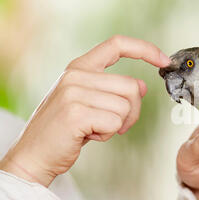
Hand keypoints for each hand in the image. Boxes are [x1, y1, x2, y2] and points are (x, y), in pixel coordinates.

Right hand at [0, 35, 170, 186]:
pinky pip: (115, 122)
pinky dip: (108, 134)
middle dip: (132, 112)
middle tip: (113, 125)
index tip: (164, 61)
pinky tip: (88, 136)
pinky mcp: (76, 112)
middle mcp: (76, 75)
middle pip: (132, 87)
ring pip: (126, 106)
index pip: (117, 44)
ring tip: (95, 129)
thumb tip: (142, 86)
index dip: (144, 49)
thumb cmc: (65, 131)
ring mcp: (74, 92)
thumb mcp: (87, 102)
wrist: (33, 155)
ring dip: (118, 125)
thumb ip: (111, 90)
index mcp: (79, 67)